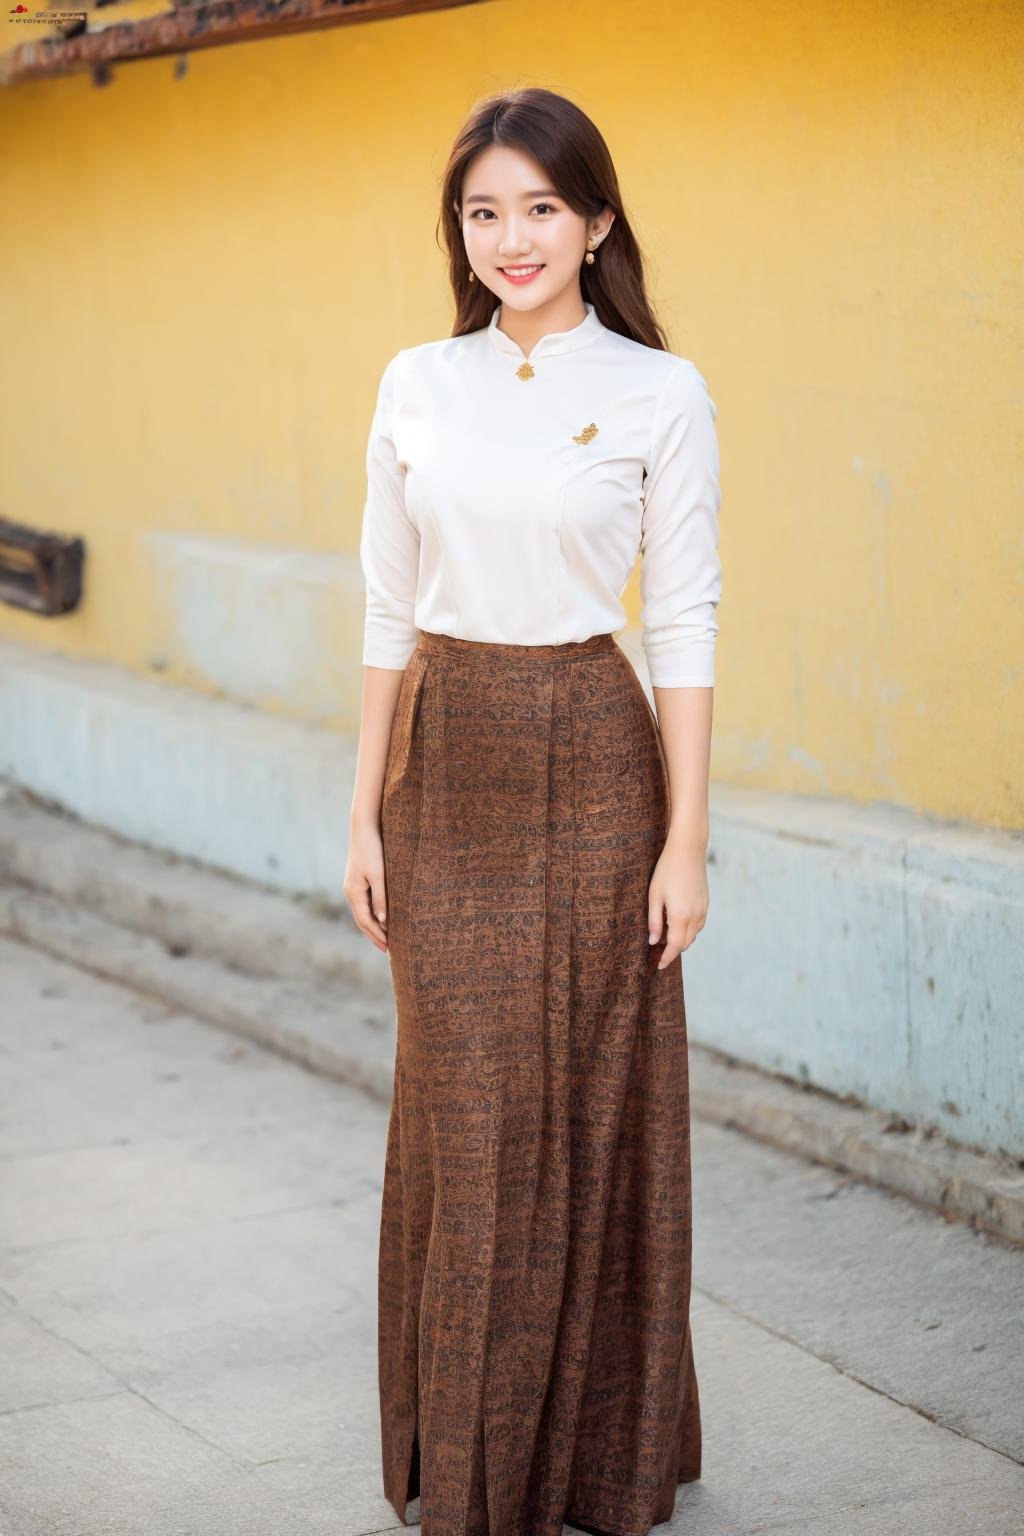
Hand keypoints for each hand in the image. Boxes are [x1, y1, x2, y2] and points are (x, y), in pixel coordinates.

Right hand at [343, 820, 388, 953]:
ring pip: (362, 914)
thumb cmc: (372, 850)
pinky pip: (364, 905)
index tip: (389, 947)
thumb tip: (383, 921)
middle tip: (388, 950)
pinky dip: (372, 916)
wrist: (364, 829)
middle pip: (362, 921)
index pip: (365, 921)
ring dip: (373, 927)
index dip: (377, 935)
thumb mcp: (378, 875)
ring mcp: (353, 888)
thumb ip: (380, 898)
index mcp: (353, 893)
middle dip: (374, 936)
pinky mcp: (358, 882)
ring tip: (386, 939)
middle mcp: (350, 893)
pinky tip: (382, 919)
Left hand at [647, 835, 709, 969]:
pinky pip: (698, 925)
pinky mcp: (706, 903)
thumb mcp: (654, 895)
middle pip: (685, 943)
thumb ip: (654, 920)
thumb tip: (653, 942)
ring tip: (665, 937)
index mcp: (680, 916)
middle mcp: (695, 916)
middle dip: (672, 951)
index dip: (666, 958)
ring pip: (693, 935)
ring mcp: (703, 910)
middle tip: (657, 951)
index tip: (658, 965)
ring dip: (681, 940)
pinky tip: (677, 923)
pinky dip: (688, 930)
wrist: (688, 850)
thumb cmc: (667, 870)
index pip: (674, 946)